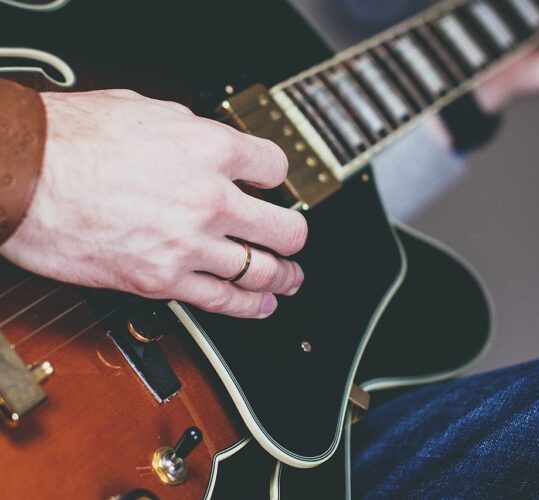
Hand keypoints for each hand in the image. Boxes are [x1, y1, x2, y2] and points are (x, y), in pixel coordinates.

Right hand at [0, 89, 306, 318]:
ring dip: (283, 277)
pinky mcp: (162, 281)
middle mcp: (210, 199)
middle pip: (285, 228)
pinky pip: (223, 301)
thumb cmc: (69, 140)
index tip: (274, 186)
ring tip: (290, 279)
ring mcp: (189, 245)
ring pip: (263, 270)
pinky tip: (263, 305)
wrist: (20, 175)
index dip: (277, 178)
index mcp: (211, 149)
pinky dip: (251, 307)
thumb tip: (210, 142)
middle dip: (294, 235)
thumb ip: (192, 132)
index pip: (276, 168)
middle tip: (293, 238)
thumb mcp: (147, 112)